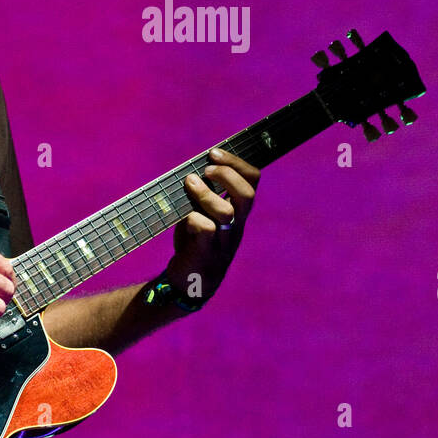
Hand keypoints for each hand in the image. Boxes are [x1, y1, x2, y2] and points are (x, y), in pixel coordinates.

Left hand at [165, 147, 259, 304]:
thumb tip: (192, 169)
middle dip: (228, 175)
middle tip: (206, 169)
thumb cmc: (195, 242)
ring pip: (226, 212)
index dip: (237, 163)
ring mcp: (223, 241)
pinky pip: (206, 230)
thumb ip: (203, 194)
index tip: (215, 153)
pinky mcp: (206, 254)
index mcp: (238, 212)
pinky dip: (193, 218)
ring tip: (189, 184)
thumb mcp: (202, 213)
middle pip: (247, 196)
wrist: (189, 283)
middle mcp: (236, 225)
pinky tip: (184, 219)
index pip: (252, 181)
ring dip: (206, 194)